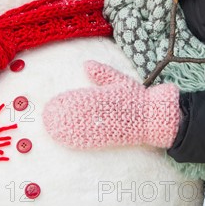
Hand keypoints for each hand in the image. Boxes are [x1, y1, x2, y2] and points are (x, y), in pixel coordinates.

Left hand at [43, 61, 179, 149]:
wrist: (158, 117)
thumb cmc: (138, 98)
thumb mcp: (120, 81)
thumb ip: (103, 74)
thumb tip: (86, 64)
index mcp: (109, 95)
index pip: (84, 98)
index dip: (67, 101)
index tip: (53, 103)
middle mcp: (108, 110)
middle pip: (81, 113)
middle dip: (64, 116)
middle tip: (46, 118)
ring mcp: (111, 125)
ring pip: (86, 127)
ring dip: (68, 129)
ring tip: (52, 131)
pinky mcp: (114, 137)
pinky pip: (96, 139)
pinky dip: (82, 140)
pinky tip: (69, 141)